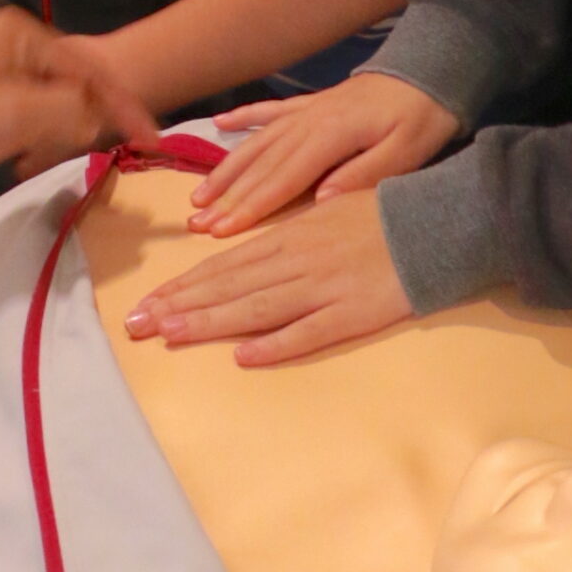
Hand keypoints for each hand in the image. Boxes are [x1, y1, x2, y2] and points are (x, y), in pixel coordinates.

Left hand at [0, 7, 160, 185]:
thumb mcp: (20, 116)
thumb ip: (73, 110)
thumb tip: (102, 115)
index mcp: (23, 33)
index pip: (91, 70)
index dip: (124, 106)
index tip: (153, 140)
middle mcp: (14, 41)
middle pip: (74, 82)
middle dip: (88, 119)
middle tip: (111, 152)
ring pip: (53, 99)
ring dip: (60, 130)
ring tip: (63, 156)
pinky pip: (29, 110)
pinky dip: (38, 133)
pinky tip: (30, 157)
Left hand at [127, 190, 413, 365]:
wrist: (435, 223)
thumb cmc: (377, 217)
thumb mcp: (319, 216)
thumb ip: (281, 238)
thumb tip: (239, 255)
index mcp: (286, 237)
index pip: (221, 267)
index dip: (180, 287)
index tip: (144, 304)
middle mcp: (296, 262)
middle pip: (228, 287)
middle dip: (179, 306)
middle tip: (136, 326)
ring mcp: (323, 288)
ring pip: (257, 308)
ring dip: (211, 322)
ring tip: (172, 335)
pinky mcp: (353, 313)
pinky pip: (309, 332)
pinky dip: (277, 343)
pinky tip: (245, 356)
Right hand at [188, 74, 459, 235]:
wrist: (430, 70)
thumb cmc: (423, 117)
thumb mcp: (407, 151)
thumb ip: (364, 174)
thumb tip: (321, 199)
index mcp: (330, 136)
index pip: (282, 179)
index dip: (250, 207)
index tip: (221, 231)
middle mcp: (308, 122)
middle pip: (260, 165)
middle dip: (227, 196)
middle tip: (195, 223)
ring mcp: (306, 110)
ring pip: (256, 143)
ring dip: (225, 169)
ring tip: (198, 195)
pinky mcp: (311, 103)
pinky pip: (268, 112)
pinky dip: (242, 118)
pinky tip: (219, 125)